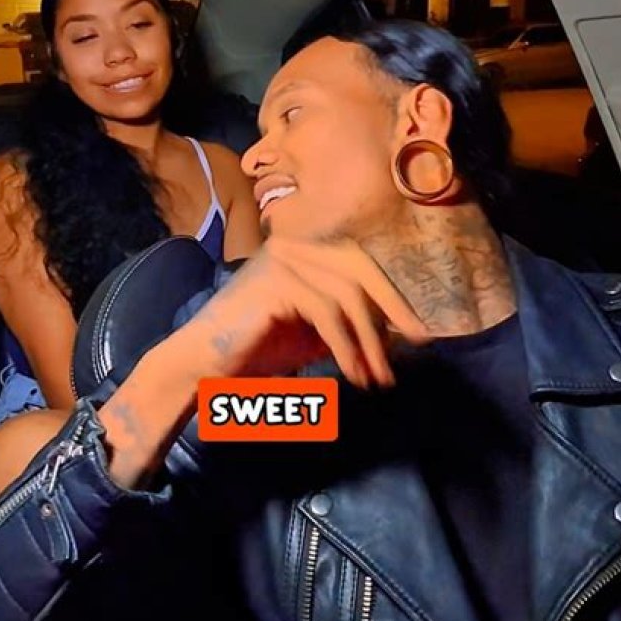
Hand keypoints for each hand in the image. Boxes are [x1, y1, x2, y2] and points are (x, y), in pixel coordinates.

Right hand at [183, 237, 428, 388]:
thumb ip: (348, 321)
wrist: (202, 364)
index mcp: (302, 247)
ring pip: (348, 294)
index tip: (417, 330)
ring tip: (378, 377)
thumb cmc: (254, 349)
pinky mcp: (277, 280)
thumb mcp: (313, 331)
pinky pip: (327, 313)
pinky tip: (353, 374)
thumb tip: (396, 328)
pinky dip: (346, 347)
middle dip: (392, 307)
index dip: (391, 294)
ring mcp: (283, 257)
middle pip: (360, 267)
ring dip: (369, 341)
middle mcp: (293, 243)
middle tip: (417, 344)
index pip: (359, 261)